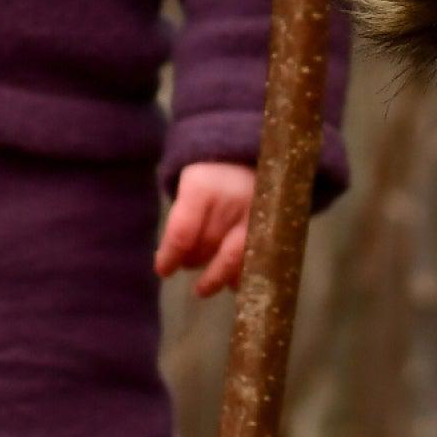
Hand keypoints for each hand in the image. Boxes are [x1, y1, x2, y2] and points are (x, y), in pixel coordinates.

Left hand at [156, 160, 253, 296]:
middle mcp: (230, 200)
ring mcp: (255, 212)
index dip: (171, 257)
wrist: (248, 150)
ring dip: (217, 275)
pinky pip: (256, 255)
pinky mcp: (273, 221)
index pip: (182, 234)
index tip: (163, 271)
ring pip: (233, 256)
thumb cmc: (210, 172)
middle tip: (187, 266)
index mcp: (202, 187)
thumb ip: (182, 221)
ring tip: (206, 286)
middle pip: (207, 246)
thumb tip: (172, 261)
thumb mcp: (188, 186)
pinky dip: (243, 272)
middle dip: (194, 261)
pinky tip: (233, 282)